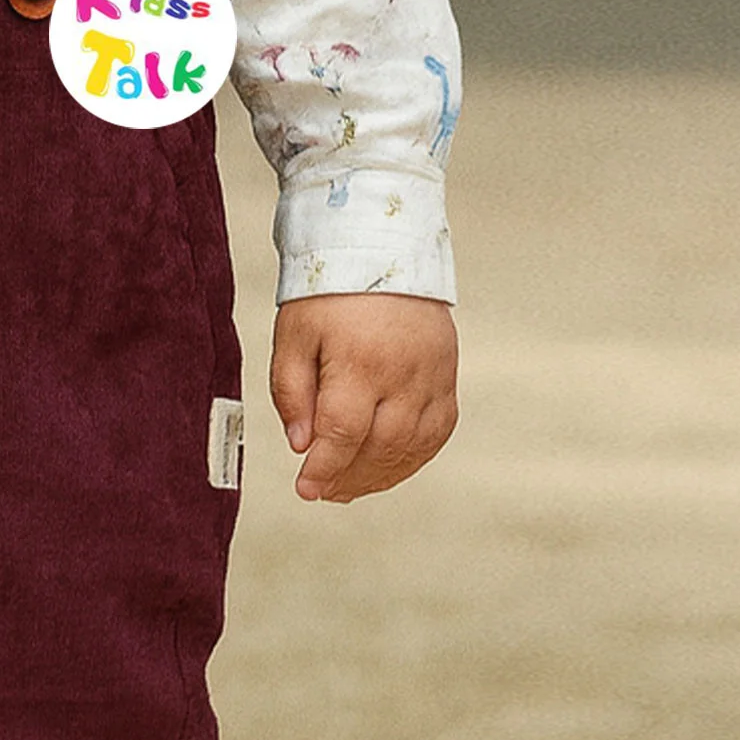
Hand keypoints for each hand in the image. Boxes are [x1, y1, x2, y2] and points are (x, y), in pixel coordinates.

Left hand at [268, 293, 457, 503]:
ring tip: (348, 485)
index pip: (343, 432)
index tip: (306, 489)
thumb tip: (301, 444)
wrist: (382, 250)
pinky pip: (437, 432)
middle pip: (381, 446)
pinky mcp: (448, 377)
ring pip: (413, 446)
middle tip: (323, 490)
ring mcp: (433, 377)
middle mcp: (404, 373)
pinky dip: (413, 457)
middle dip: (349, 477)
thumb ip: (291, 391)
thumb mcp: (293, 334)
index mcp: (360, 360)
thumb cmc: (330, 292)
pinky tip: (387, 466)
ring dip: (380, 475)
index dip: (324, 468)